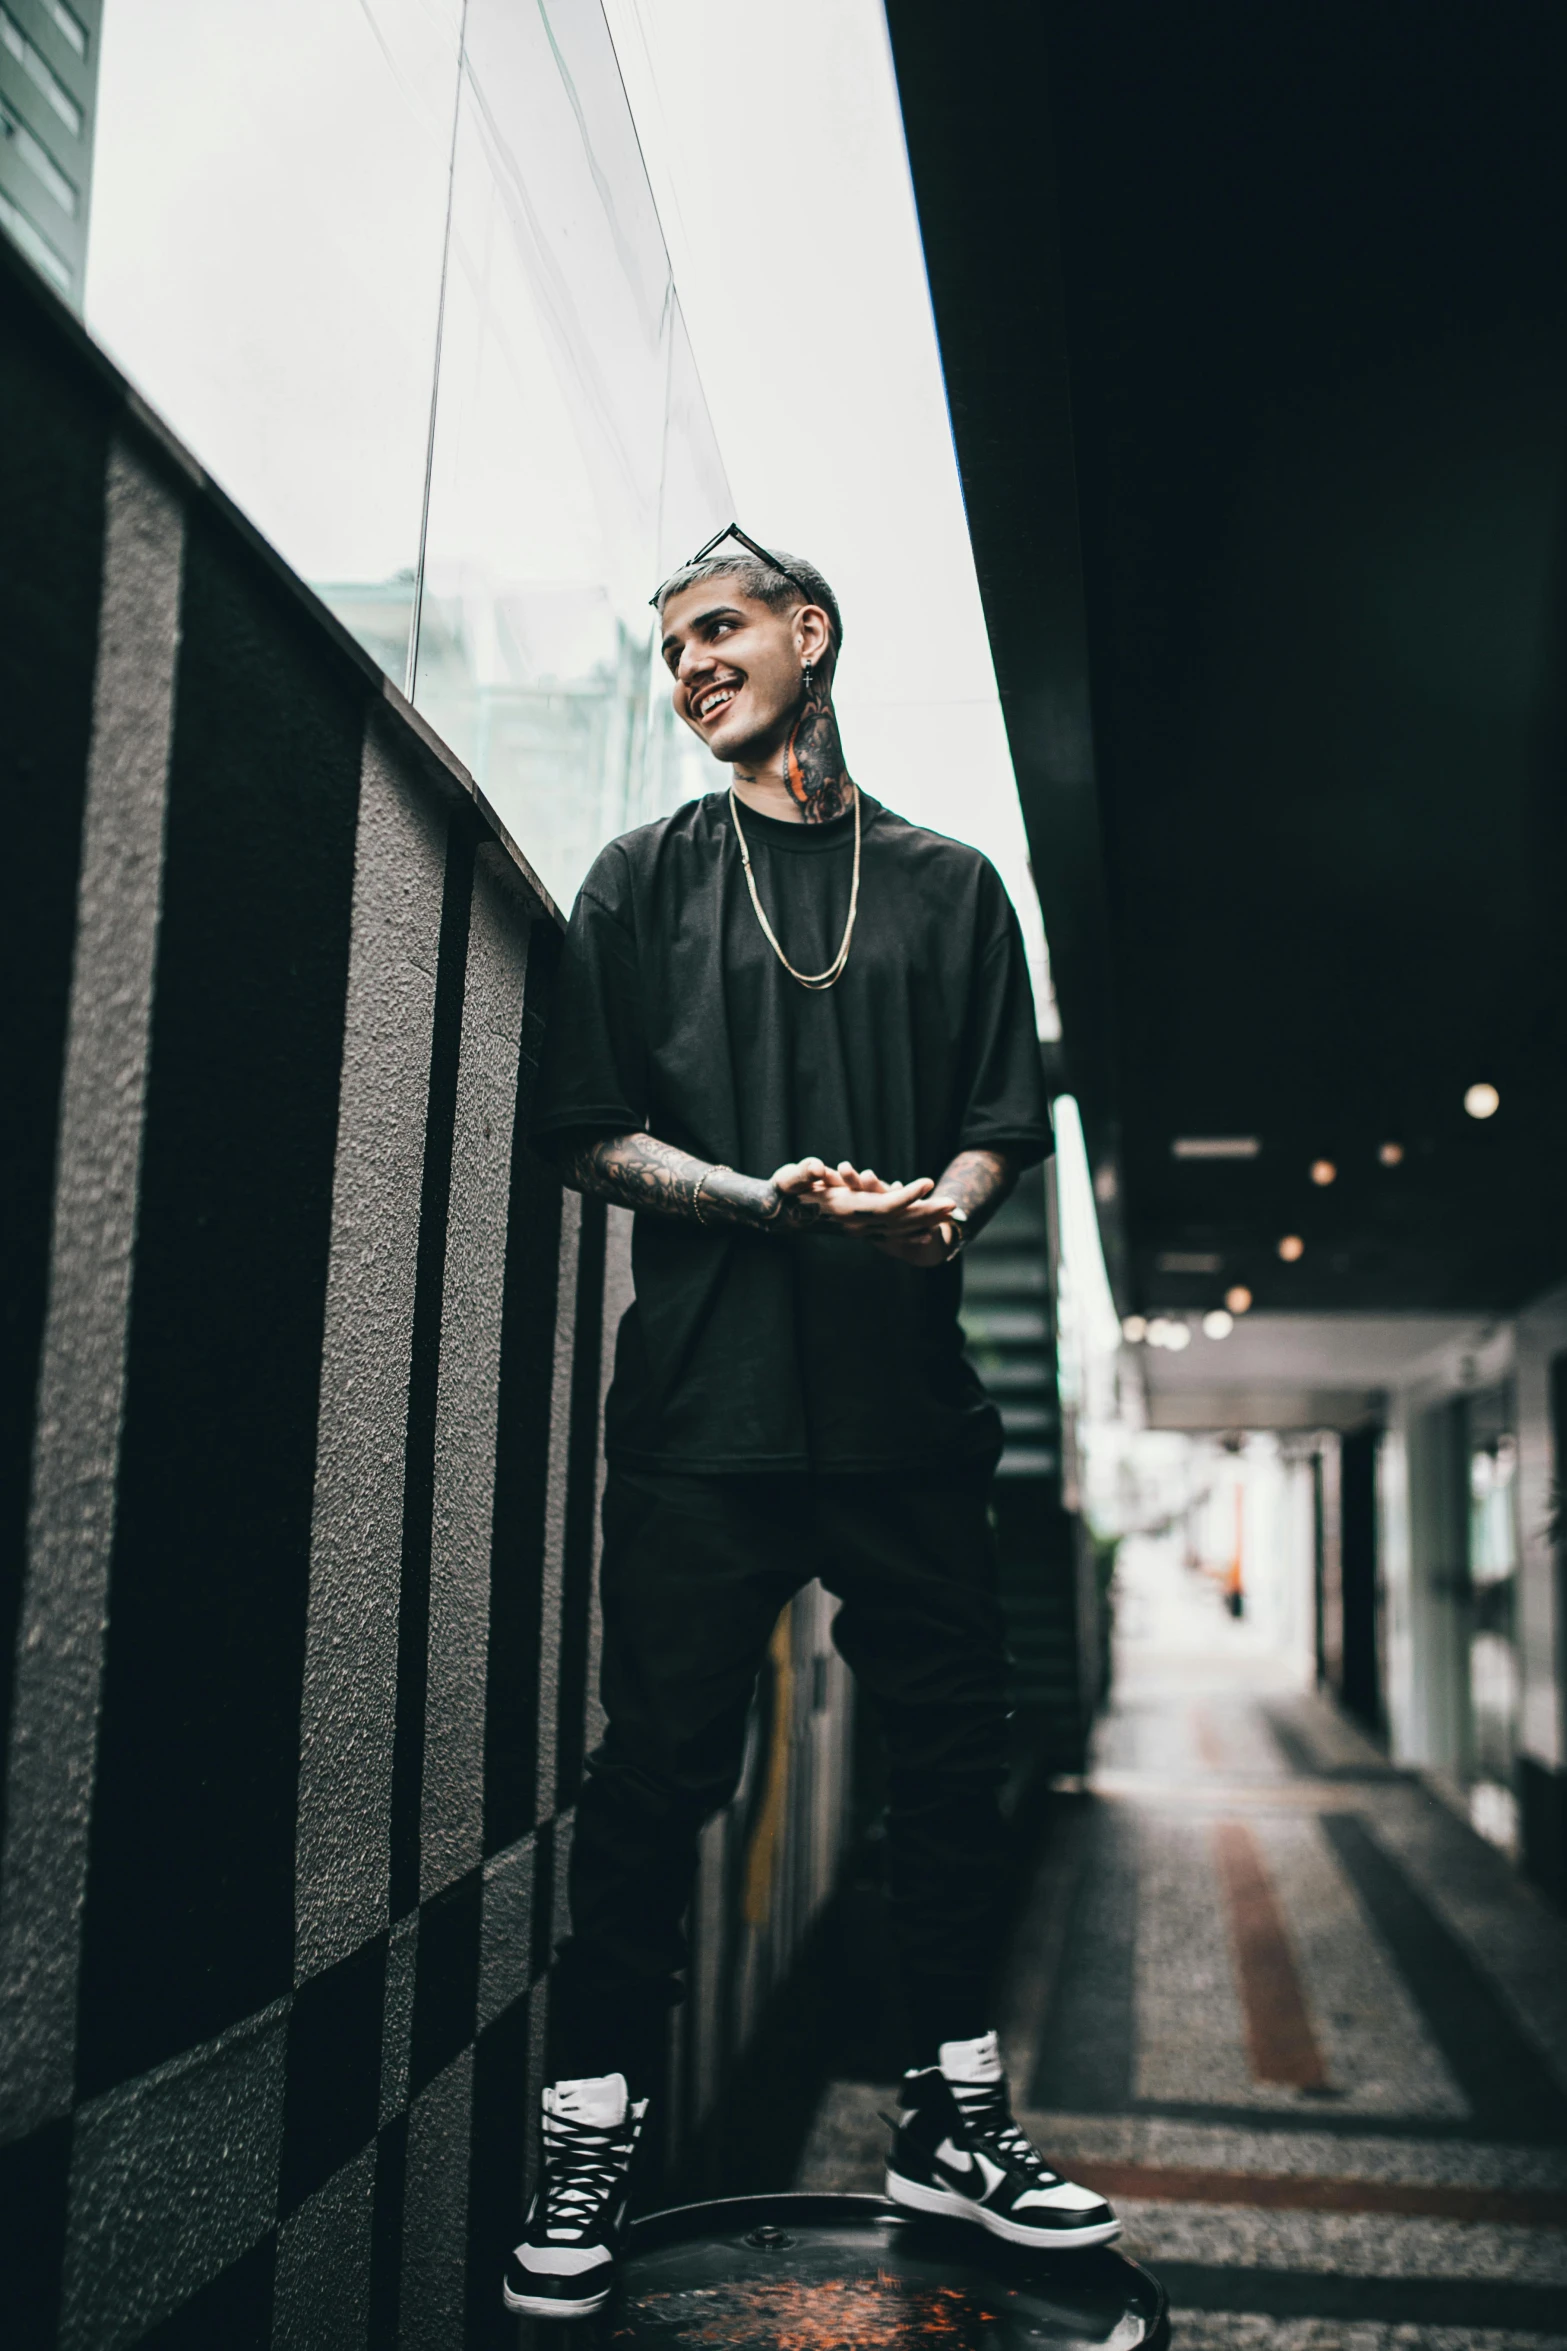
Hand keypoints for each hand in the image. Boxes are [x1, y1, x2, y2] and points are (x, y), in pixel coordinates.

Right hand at [770, 1160, 957, 1262]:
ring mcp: (860, 1229)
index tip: (928, 1182)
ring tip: (950, 1212)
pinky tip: (928, 1230)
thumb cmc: (782, 1192)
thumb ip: (802, 1173)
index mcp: (845, 1210)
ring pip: (900, 1228)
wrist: (777, 1215)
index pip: (884, 1206)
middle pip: (900, 1221)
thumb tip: (816, 1168)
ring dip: (925, 1220)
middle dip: (927, 1212)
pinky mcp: (860, 1228)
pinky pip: (893, 1233)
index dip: (907, 1195)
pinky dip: (912, 1231)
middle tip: (954, 1203)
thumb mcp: (788, 1178)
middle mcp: (856, 1224)